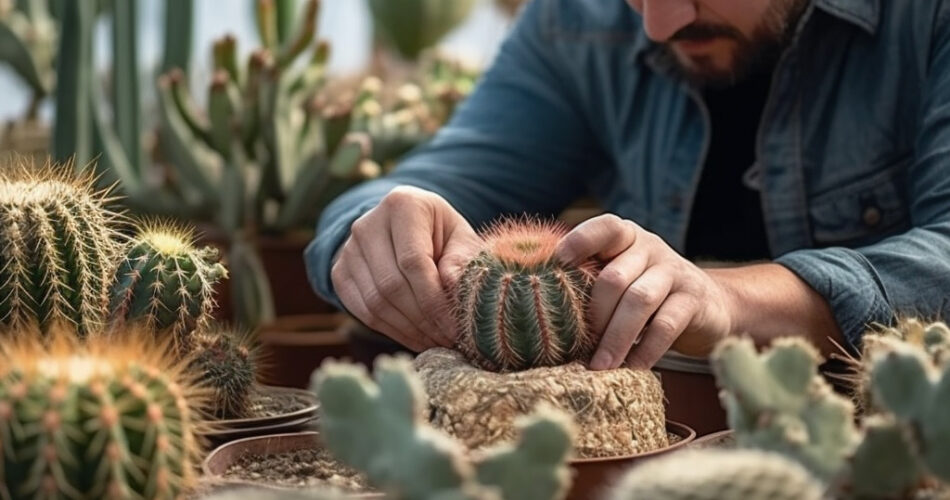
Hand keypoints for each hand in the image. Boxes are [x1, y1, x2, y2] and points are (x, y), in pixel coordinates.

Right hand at [331, 186, 481, 350]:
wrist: (407, 229)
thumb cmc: (441, 234)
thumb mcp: (461, 238)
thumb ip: (462, 260)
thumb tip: (452, 287)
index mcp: (402, 204)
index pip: (413, 261)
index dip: (434, 300)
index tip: (455, 328)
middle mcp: (367, 223)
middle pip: (391, 285)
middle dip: (423, 320)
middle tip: (448, 341)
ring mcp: (348, 248)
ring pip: (375, 302)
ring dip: (408, 330)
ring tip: (435, 342)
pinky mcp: (339, 272)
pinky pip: (362, 311)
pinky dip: (391, 330)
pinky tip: (415, 338)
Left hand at [555, 214, 733, 369]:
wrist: (708, 305)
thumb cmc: (646, 293)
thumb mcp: (621, 277)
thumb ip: (591, 281)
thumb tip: (540, 308)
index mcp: (625, 237)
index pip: (605, 228)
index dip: (581, 241)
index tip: (558, 263)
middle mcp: (650, 248)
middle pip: (615, 277)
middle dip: (594, 315)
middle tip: (578, 348)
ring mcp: (674, 272)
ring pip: (640, 300)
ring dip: (615, 337)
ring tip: (599, 366)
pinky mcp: (693, 301)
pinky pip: (666, 325)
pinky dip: (645, 350)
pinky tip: (631, 369)